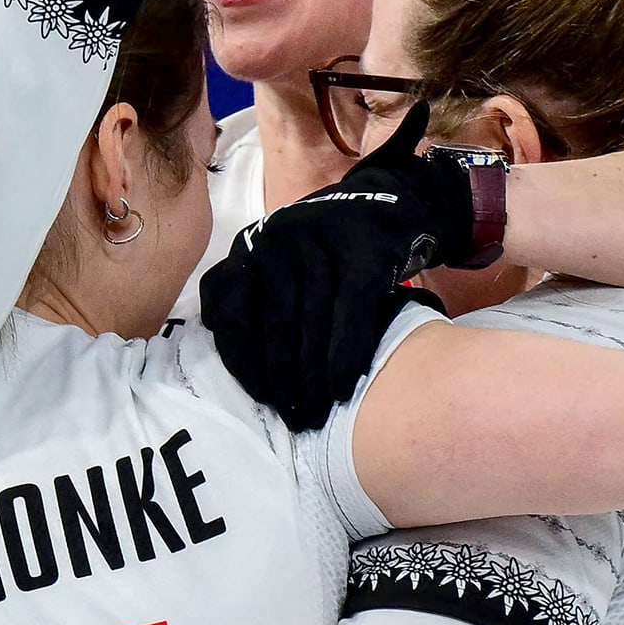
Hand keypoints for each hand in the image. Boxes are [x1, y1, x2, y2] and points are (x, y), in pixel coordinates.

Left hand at [200, 105, 466, 430]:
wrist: (395, 203)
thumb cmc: (334, 255)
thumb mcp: (286, 269)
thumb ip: (261, 306)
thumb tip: (251, 377)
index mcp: (249, 245)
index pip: (228, 310)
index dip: (243, 361)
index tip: (261, 400)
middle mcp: (277, 235)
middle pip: (274, 319)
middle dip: (284, 378)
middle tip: (295, 421)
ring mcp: (320, 236)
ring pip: (312, 317)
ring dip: (314, 375)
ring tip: (318, 414)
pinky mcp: (363, 246)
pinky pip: (351, 309)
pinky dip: (347, 352)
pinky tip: (344, 386)